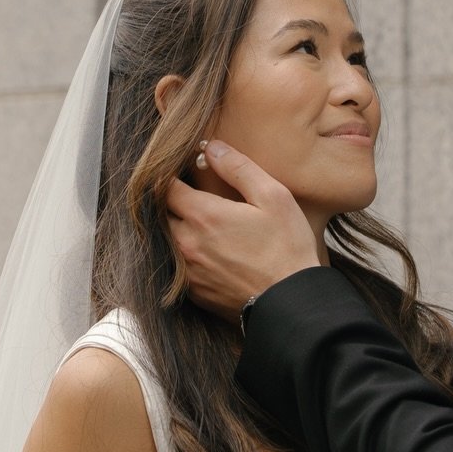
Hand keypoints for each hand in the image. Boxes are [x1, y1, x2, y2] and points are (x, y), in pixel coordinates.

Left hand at [166, 140, 319, 318]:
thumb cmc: (287, 248)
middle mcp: (186, 243)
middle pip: (160, 215)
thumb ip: (238, 168)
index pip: (164, 187)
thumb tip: (211, 148)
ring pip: (166, 242)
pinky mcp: (193, 294)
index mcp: (203, 215)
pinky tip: (205, 252)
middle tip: (186, 195)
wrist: (292, 304)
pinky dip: (183, 255)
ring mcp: (187, 272)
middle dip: (169, 203)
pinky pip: (176, 267)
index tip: (179, 171)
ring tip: (196, 224)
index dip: (168, 175)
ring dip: (175, 229)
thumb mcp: (273, 197)